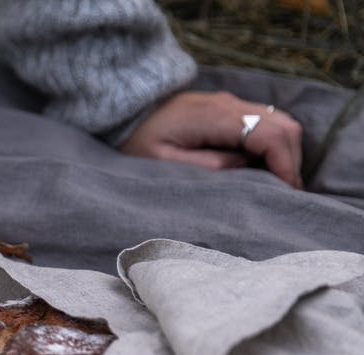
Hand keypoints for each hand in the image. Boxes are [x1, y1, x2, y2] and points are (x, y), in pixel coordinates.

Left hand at [121, 91, 303, 188]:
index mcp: (216, 117)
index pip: (271, 136)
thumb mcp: (164, 162)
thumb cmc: (136, 140)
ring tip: (277, 182)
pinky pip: (264, 121)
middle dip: (291, 160)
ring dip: (285, 151)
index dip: (285, 165)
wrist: (122, 110)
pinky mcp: (226, 107)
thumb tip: (246, 168)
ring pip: (279, 121)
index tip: (287, 193)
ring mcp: (229, 102)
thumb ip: (207, 166)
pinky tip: (263, 166)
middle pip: (284, 126)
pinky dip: (273, 142)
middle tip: (286, 192)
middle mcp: (229, 104)